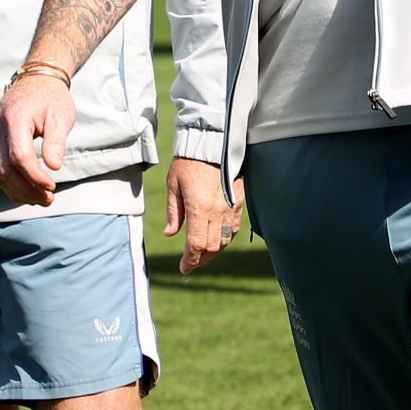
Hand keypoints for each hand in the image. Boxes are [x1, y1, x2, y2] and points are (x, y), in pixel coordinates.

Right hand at [0, 74, 76, 206]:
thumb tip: (54, 167)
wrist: (35, 81)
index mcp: (15, 120)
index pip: (19, 156)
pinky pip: (0, 170)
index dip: (34, 176)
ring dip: (20, 192)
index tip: (52, 186)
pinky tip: (30, 193)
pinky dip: (13, 186)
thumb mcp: (60, 115)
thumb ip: (56, 141)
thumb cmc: (51, 97)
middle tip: (49, 199)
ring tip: (43, 199)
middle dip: (26, 189)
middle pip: (5, 170)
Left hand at [164, 157, 245, 274]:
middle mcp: (217, 211)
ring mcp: (231, 206)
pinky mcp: (239, 200)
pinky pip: (234, 227)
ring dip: (213, 251)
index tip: (184, 268)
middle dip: (200, 259)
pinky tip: (217, 239)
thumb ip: (174, 212)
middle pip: (212, 247)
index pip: (196, 245)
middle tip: (190, 263)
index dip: (190, 261)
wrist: (212, 142)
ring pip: (225, 240)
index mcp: (199, 208)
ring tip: (202, 254)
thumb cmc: (189, 162)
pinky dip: (225, 238)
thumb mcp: (173, 185)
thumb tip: (171, 233)